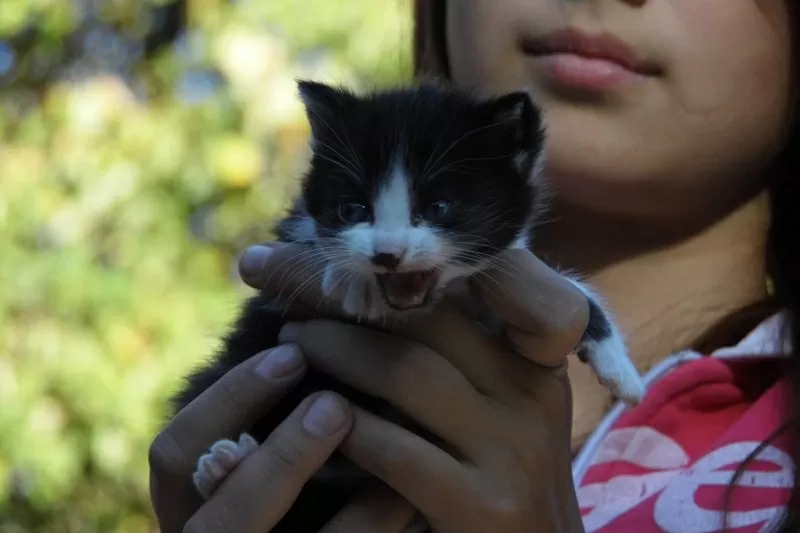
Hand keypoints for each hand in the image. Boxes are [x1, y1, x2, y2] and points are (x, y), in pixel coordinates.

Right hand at [148, 343, 416, 532]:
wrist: (305, 530)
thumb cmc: (276, 494)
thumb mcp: (253, 454)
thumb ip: (259, 415)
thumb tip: (304, 323)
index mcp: (187, 505)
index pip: (174, 454)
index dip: (228, 402)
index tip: (291, 353)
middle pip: (217, 519)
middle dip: (279, 458)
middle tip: (335, 403)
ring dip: (337, 504)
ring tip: (390, 451)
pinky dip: (370, 526)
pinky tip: (407, 494)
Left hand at [240, 243, 587, 532]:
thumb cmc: (498, 472)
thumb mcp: (497, 403)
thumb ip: (458, 349)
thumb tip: (378, 284)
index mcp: (537, 357)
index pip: (488, 274)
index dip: (416, 251)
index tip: (343, 239)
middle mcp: (531, 391)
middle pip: (427, 313)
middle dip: (341, 286)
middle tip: (274, 268)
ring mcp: (512, 448)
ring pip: (407, 370)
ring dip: (334, 347)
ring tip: (288, 336)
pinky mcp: (482, 505)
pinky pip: (394, 449)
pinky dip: (343, 425)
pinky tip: (310, 415)